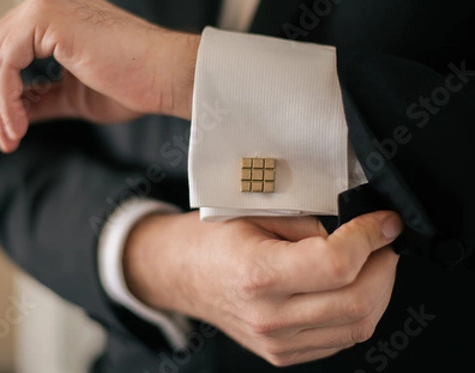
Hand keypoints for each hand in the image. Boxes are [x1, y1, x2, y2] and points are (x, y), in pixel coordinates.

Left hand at [0, 0, 198, 151]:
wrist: (166, 78)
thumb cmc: (134, 85)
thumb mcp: (73, 96)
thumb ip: (40, 98)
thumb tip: (10, 115)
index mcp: (55, 11)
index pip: (7, 48)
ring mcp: (46, 2)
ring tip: (10, 139)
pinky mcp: (47, 15)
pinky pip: (6, 61)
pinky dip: (6, 97)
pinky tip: (18, 125)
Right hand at [124, 211, 402, 366]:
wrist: (182, 274)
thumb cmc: (213, 238)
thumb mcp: (254, 213)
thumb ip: (308, 223)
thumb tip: (355, 231)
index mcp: (256, 273)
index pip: (336, 264)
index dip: (370, 238)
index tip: (384, 222)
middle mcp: (268, 315)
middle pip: (358, 301)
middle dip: (385, 266)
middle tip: (382, 242)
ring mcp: (276, 341)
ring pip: (358, 325)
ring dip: (378, 290)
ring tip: (370, 263)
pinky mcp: (282, 353)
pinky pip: (341, 339)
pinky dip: (358, 311)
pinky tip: (349, 286)